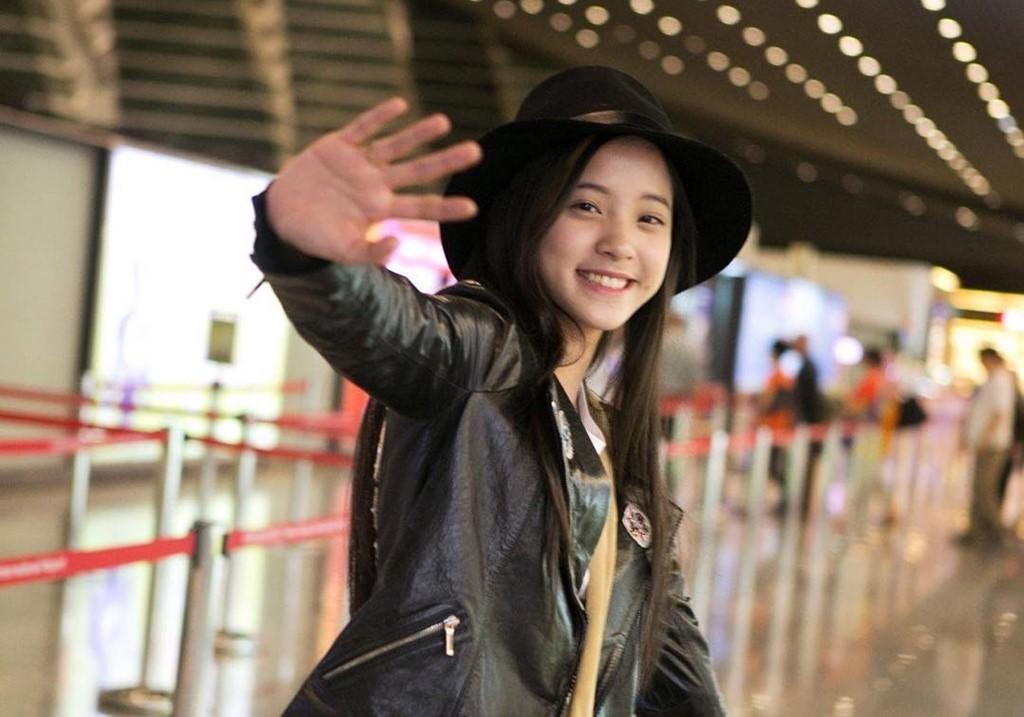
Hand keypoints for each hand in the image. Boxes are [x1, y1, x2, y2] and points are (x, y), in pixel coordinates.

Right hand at [265, 98, 481, 264]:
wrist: (282, 216)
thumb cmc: (316, 238)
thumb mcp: (344, 252)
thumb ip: (371, 254)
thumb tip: (398, 245)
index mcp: (381, 210)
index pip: (421, 208)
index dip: (446, 207)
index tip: (474, 207)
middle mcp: (377, 184)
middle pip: (419, 171)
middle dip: (447, 161)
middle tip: (477, 152)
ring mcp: (360, 163)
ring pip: (396, 146)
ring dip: (418, 133)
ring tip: (443, 122)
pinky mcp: (339, 146)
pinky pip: (363, 128)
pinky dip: (379, 117)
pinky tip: (400, 105)